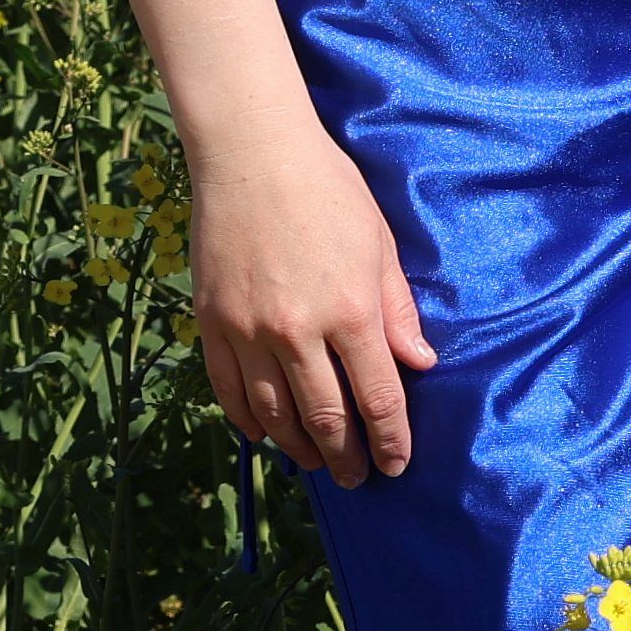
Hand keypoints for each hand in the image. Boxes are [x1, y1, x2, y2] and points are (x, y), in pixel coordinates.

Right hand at [189, 112, 436, 486]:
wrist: (252, 152)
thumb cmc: (327, 189)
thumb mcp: (378, 244)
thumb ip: (397, 310)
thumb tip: (418, 364)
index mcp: (351, 310)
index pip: (377, 398)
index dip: (390, 439)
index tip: (397, 464)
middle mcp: (299, 331)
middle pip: (326, 418)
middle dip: (346, 457)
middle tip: (358, 478)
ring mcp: (248, 331)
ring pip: (274, 415)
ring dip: (298, 448)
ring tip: (316, 462)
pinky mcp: (212, 324)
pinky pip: (229, 392)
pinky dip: (248, 421)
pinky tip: (264, 433)